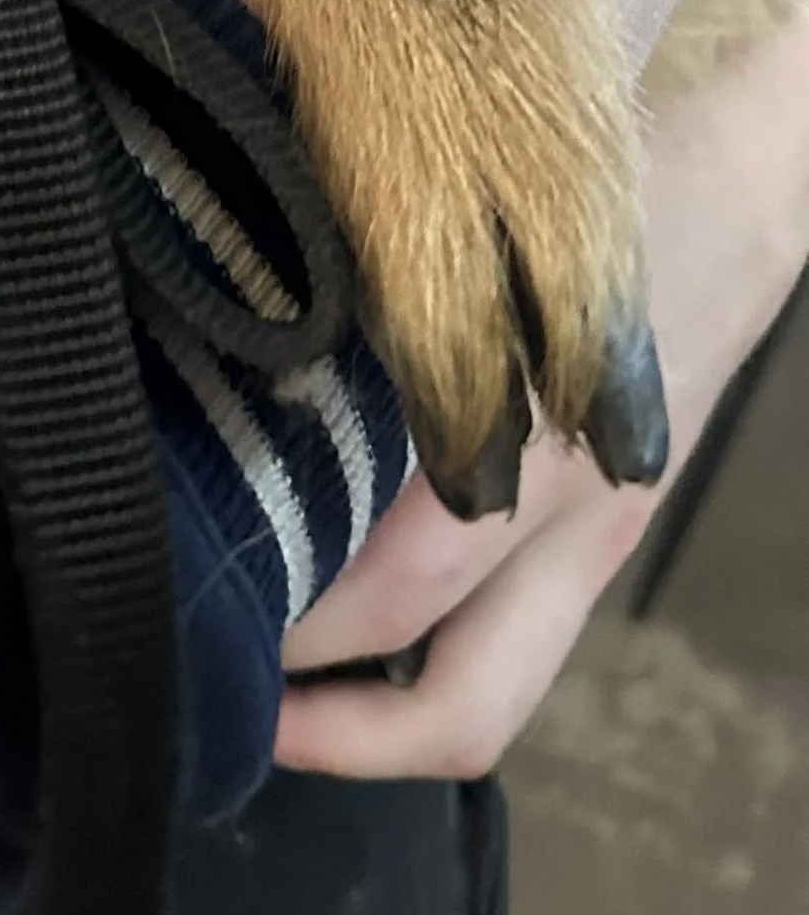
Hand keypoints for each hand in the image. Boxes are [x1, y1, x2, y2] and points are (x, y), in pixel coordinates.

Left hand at [277, 4, 808, 779]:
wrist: (740, 193)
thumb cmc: (578, 187)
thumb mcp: (463, 216)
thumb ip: (358, 275)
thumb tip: (206, 303)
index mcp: (529, 446)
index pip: (397, 593)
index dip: (287, 633)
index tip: (174, 612)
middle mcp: (568, 524)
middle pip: (456, 700)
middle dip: (323, 726)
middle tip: (204, 695)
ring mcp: (594, 547)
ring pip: (490, 698)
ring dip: (372, 722)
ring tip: (255, 682)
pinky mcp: (599, 541)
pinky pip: (512, 648)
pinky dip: (419, 666)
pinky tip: (333, 610)